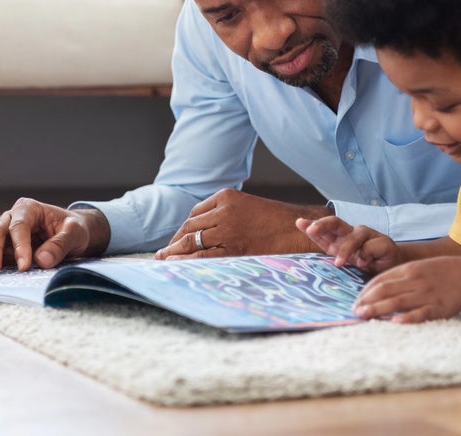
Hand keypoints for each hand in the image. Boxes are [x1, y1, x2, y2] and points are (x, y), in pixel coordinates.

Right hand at [0, 198, 108, 272]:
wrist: (70, 233)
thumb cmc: (72, 229)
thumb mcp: (75, 233)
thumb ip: (61, 244)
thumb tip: (42, 260)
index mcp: (30, 209)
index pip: (19, 226)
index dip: (20, 246)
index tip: (24, 266)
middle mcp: (12, 217)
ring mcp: (3, 231)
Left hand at [153, 189, 329, 259]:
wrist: (298, 230)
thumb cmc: (274, 220)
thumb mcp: (246, 205)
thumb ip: (224, 212)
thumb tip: (199, 228)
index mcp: (226, 196)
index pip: (194, 213)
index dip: (183, 229)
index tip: (176, 240)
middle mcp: (223, 211)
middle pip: (190, 227)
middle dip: (174, 241)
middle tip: (163, 253)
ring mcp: (228, 230)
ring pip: (192, 240)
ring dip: (174, 252)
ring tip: (164, 260)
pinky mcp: (234, 248)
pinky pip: (203, 255)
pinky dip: (186, 260)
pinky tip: (175, 264)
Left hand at [296, 216, 400, 273]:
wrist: (393, 268)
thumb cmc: (366, 264)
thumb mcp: (344, 261)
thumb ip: (330, 251)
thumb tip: (313, 246)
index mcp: (341, 238)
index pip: (324, 228)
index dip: (312, 225)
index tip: (299, 223)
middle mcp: (353, 233)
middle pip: (336, 222)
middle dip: (322, 224)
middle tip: (311, 230)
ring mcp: (369, 236)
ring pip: (354, 236)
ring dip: (345, 250)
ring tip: (339, 264)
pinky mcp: (384, 242)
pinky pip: (371, 246)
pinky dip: (367, 256)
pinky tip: (365, 265)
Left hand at [353, 257, 460, 323]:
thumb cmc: (437, 273)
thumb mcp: (416, 268)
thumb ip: (397, 277)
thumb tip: (374, 290)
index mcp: (407, 270)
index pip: (380, 281)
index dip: (365, 292)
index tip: (355, 302)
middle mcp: (414, 281)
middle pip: (385, 291)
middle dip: (367, 302)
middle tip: (355, 312)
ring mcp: (426, 294)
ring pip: (398, 301)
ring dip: (378, 309)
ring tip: (364, 316)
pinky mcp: (439, 308)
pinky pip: (421, 313)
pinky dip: (408, 318)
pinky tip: (396, 322)